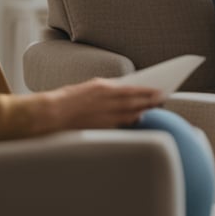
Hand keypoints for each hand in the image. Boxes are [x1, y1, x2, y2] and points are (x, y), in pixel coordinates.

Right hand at [39, 78, 163, 130]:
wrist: (51, 114)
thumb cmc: (68, 99)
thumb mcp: (89, 87)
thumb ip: (107, 90)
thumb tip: (123, 92)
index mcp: (104, 88)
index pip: (133, 89)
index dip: (148, 91)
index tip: (160, 90)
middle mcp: (107, 102)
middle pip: (135, 102)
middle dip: (151, 101)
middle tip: (163, 99)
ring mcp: (104, 116)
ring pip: (131, 114)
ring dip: (144, 111)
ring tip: (153, 108)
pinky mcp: (101, 127)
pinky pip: (121, 124)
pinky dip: (131, 120)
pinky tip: (138, 118)